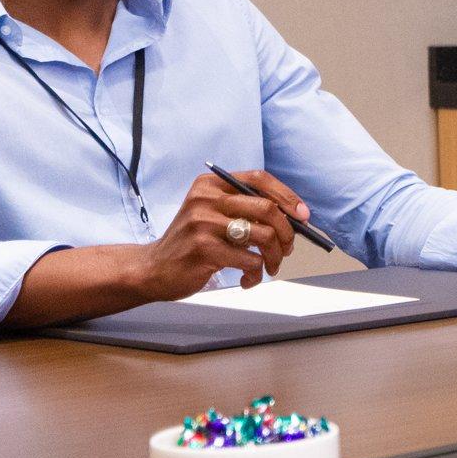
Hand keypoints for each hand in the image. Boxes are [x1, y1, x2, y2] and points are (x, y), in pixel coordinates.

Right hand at [131, 170, 295, 296]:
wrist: (154, 268)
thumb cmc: (193, 242)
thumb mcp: (213, 214)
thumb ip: (245, 209)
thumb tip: (294, 217)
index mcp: (210, 184)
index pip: (259, 179)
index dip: (287, 196)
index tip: (303, 215)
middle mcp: (205, 199)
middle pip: (267, 209)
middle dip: (287, 232)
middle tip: (286, 249)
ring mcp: (203, 224)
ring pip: (263, 236)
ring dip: (274, 256)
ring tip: (269, 266)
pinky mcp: (204, 250)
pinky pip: (250, 261)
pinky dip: (257, 273)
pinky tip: (248, 279)